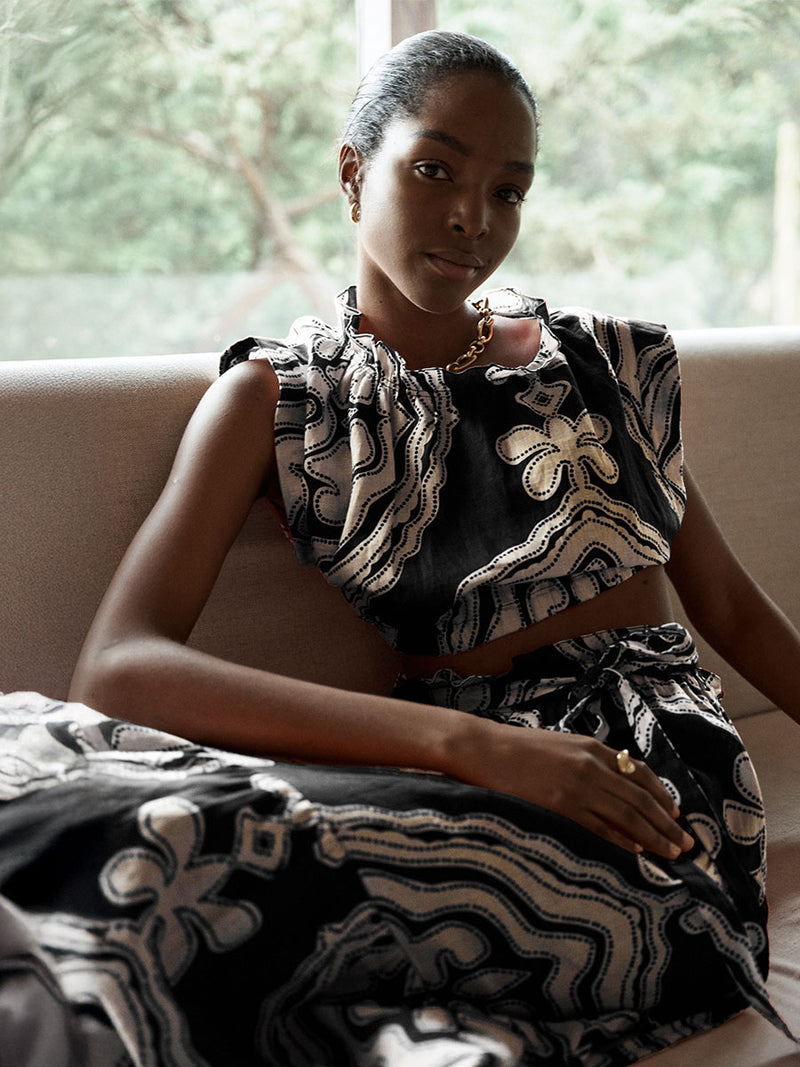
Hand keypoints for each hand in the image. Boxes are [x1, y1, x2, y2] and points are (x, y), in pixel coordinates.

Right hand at [463, 725, 693, 859]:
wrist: (486, 750)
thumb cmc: (520, 748)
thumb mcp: (562, 746)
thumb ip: (589, 760)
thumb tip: (615, 779)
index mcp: (593, 748)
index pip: (640, 773)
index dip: (662, 796)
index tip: (676, 813)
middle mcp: (592, 766)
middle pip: (640, 798)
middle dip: (667, 822)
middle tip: (686, 842)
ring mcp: (578, 786)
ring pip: (627, 815)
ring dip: (653, 836)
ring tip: (671, 852)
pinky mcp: (561, 805)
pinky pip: (599, 827)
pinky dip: (621, 841)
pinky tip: (636, 852)